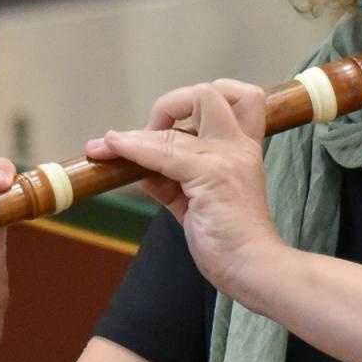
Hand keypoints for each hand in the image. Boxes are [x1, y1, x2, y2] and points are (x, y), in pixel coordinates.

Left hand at [85, 79, 286, 296]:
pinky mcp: (212, 175)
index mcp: (243, 150)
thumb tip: (139, 168)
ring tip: (108, 145)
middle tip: (152, 132)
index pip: (240, 98)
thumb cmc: (230, 242)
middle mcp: (238, 147)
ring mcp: (226, 158)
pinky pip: (164, 151)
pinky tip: (111, 148)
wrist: (253, 269)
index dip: (203, 99)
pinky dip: (133, 147)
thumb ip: (171, 181)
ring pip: (180, 121)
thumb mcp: (196, 203)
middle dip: (174, 102)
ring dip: (138, 132)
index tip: (175, 125)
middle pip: (212, 92)